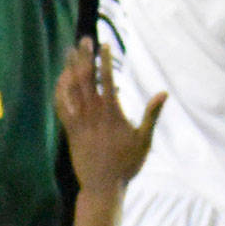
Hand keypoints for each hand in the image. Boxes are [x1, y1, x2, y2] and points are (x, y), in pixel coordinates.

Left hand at [55, 38, 164, 194]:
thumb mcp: (145, 140)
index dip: (104, 60)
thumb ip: (152, 114)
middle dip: (84, 57)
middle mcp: (93, 113)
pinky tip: (61, 79)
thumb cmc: (128, 163)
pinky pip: (61, 106)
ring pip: (71, 89)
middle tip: (85, 39)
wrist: (103, 186)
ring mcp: (79, 121)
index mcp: (111, 112)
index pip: (106, 79)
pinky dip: (60, 90)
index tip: (105, 45)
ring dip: (69, 68)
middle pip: (85, 78)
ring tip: (70, 51)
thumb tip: (164, 93)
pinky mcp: (70, 130)